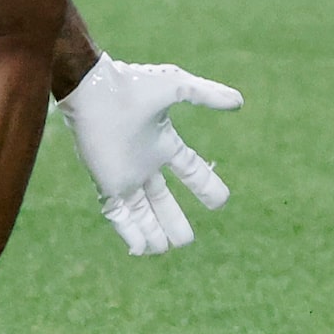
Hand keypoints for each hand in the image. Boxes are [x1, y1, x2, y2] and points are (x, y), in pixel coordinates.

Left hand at [56, 54, 242, 255]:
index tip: (221, 202)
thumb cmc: (133, 85)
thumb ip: (207, 94)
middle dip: (174, 219)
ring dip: (153, 230)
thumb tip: (239, 102)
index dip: (205, 185)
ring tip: (167, 248)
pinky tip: (141, 248)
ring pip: (140, 211)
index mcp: (162, 141)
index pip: (189, 170)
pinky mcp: (106, 182)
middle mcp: (144, 162)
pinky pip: (118, 214)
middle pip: (162, 199)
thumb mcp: (177, 86)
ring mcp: (124, 174)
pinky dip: (129, 231)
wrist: (95, 90)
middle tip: (187, 240)